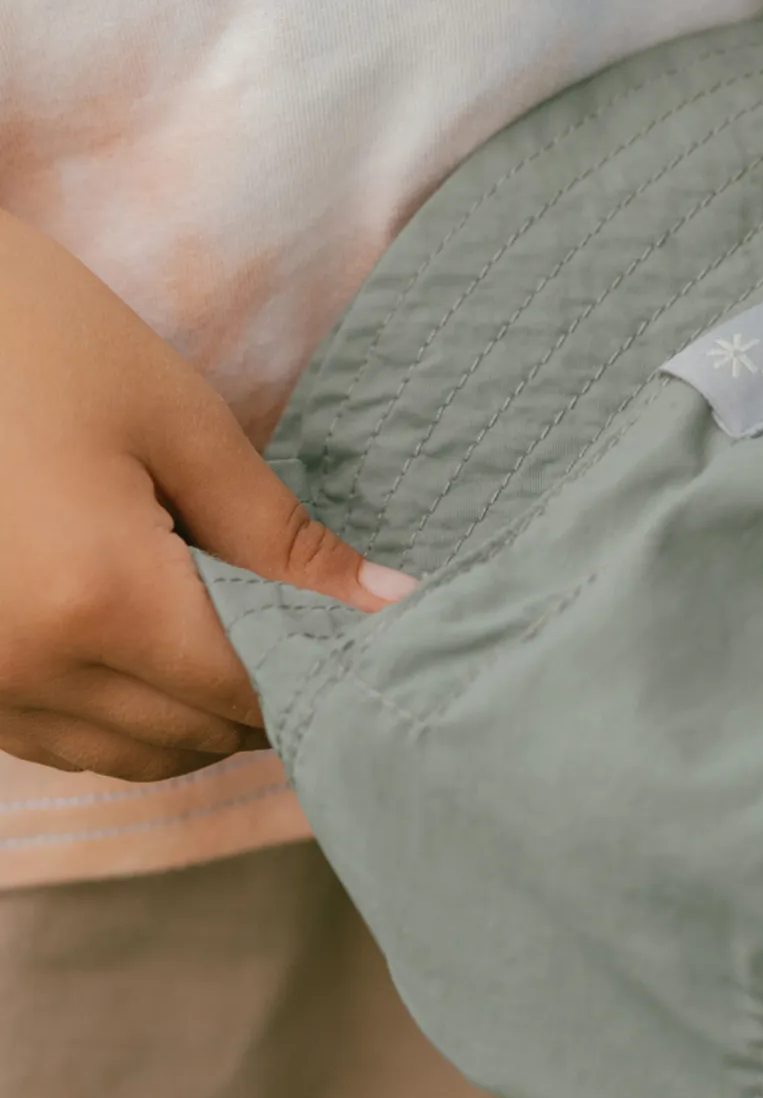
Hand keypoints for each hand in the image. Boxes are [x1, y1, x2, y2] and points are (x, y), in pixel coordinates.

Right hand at [0, 209, 415, 781]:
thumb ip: (282, 536)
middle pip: (198, 734)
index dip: (326, 669)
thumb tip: (391, 605)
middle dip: (273, 688)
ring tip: (242, 624)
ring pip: (136, 755)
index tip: (381, 633)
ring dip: (202, 712)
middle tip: (319, 619)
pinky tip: (160, 639)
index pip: (250, 690)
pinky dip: (132, 711)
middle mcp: (27, 667)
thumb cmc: (46, 342)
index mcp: (95, 600)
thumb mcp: (178, 425)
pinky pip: (68, 740)